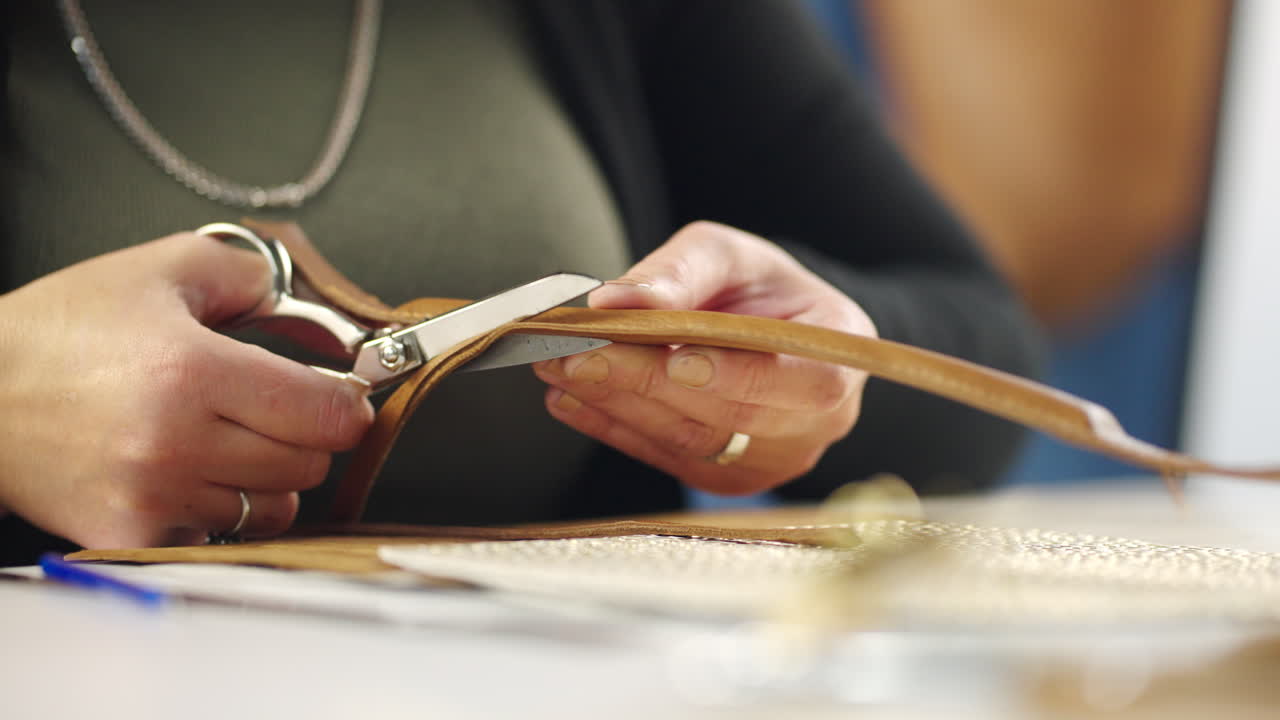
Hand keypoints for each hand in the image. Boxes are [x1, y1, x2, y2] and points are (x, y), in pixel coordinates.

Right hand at [0, 233, 373, 547]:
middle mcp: (178, 442)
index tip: (343, 395)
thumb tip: (309, 306)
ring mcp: (155, 495)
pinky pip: (221, 533)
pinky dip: (222, 508)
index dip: (347, 403)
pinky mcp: (132, 532)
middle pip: (309, 464)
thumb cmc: (63, 332)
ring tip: (231, 441)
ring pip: (276, 507)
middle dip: (308, 436)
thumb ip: (246, 273)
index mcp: (193, 371)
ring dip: (271, 478)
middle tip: (278, 411)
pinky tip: (191, 471)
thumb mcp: (157, 269)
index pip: (326, 412)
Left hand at [534, 221, 875, 494]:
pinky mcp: (729, 478)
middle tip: (576, 352)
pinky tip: (570, 398)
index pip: (805, 381)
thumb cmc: (757, 286)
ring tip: (558, 368)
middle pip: (732, 413)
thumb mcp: (728, 253)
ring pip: (693, 441)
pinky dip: (614, 428)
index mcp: (841, 355)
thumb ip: (679, 271)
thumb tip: (615, 300)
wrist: (767, 328)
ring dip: (618, 405)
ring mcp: (775, 458)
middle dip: (646, 382)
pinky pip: (669, 457)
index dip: (740, 376)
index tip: (675, 358)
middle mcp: (819, 421)